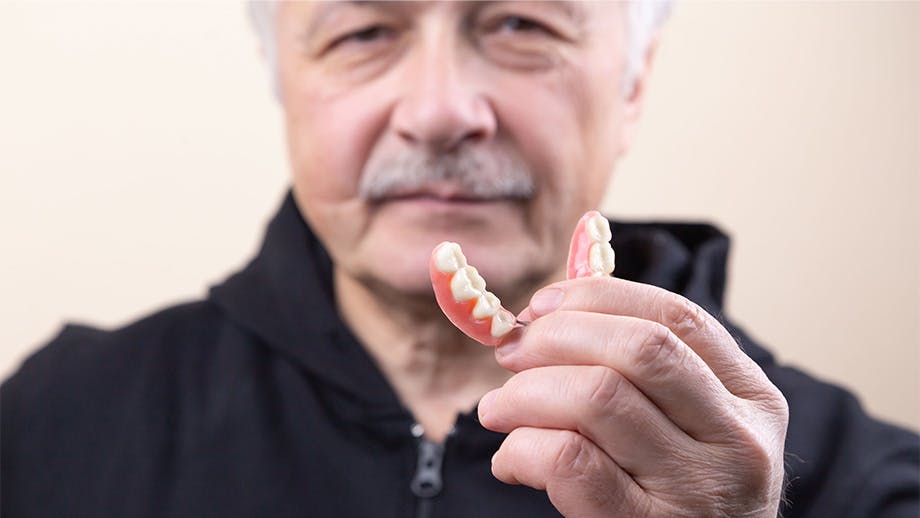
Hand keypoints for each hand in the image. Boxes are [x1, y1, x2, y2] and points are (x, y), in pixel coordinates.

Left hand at [477, 276, 788, 516]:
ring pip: (597, 397)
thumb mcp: (691, 428)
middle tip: (511, 352)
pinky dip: (522, 447)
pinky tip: (511, 460)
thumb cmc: (681, 496)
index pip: (675, 316)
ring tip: (498, 409)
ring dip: (525, 392)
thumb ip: (641, 372)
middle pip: (638, 348)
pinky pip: (569, 460)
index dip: (597, 298)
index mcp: (750, 397)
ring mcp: (697, 489)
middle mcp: (737, 440)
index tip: (541, 305)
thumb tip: (544, 314)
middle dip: (556, 336)